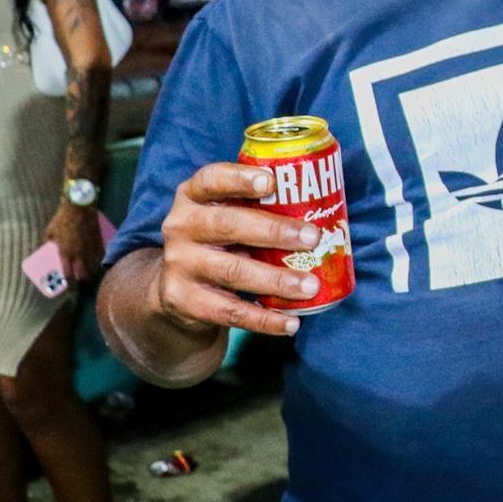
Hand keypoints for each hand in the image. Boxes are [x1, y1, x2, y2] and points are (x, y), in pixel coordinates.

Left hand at [43, 203, 103, 284]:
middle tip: (80, 280)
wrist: (79, 208)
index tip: (68, 284)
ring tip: (90, 273)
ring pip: (94, 267)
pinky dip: (99, 261)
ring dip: (92, 271)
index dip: (68, 282)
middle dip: (82, 279)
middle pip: (83, 274)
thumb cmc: (62, 219)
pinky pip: (101, 256)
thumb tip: (47, 248)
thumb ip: (49, 242)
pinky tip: (98, 262)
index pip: (68, 274)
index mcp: (65, 253)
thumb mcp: (49, 232)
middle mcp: (79, 254)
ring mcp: (91, 249)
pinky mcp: (99, 242)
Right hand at [152, 163, 326, 337]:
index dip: (240, 179)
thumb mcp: (229, 214)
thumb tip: (326, 207)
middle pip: (228, 225)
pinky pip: (229, 311)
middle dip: (274, 231)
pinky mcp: (183, 300)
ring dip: (276, 280)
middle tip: (313, 237)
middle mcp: (181, 226)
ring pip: (232, 271)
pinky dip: (264, 319)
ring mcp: (180, 264)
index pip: (211, 180)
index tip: (272, 181)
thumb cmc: (221, 239)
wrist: (176, 288)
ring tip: (310, 286)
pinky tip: (291, 322)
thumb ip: (259, 206)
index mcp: (193, 196)